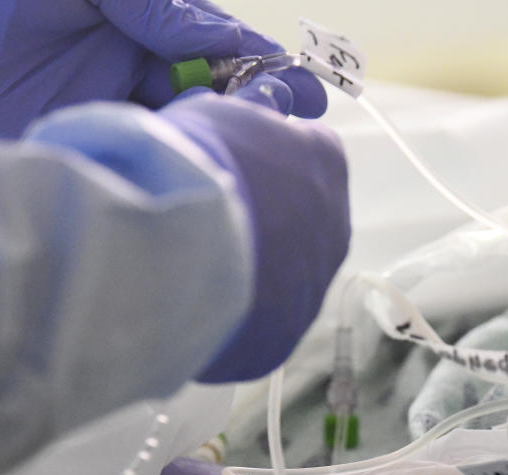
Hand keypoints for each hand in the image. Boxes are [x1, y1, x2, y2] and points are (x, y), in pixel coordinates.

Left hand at [0, 0, 326, 139]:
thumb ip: (168, 10)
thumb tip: (232, 42)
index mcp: (139, 26)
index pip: (215, 52)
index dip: (261, 68)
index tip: (306, 87)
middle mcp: (127, 69)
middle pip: (205, 99)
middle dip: (249, 109)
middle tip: (289, 121)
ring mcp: (101, 109)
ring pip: (175, 133)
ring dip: (211, 139)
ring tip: (250, 144)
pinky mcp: (70, 143)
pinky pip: (128, 159)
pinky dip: (162, 164)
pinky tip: (193, 166)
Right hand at [158, 92, 349, 381]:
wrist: (172, 251)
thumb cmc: (193, 167)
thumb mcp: (218, 115)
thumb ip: (249, 114)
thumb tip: (268, 103)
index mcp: (325, 161)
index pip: (309, 151)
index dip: (268, 157)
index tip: (233, 164)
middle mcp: (335, 226)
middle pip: (301, 217)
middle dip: (265, 217)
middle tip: (211, 218)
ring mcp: (312, 287)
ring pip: (284, 274)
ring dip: (251, 269)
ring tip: (195, 264)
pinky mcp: (281, 338)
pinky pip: (258, 321)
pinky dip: (233, 314)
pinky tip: (194, 302)